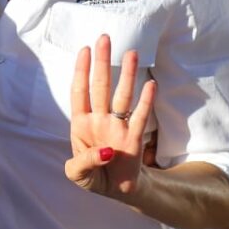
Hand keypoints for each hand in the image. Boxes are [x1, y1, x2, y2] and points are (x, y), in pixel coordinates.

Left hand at [65, 34, 157, 198]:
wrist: (115, 190)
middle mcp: (100, 119)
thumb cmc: (93, 175)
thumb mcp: (77, 175)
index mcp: (81, 124)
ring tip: (132, 53)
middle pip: (101, 86)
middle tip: (105, 38)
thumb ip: (83, 163)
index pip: (80, 92)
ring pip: (122, 96)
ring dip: (127, 75)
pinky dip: (145, 101)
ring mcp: (118, 127)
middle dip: (102, 63)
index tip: (84, 49)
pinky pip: (141, 117)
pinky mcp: (134, 139)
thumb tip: (105, 152)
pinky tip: (150, 84)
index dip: (81, 71)